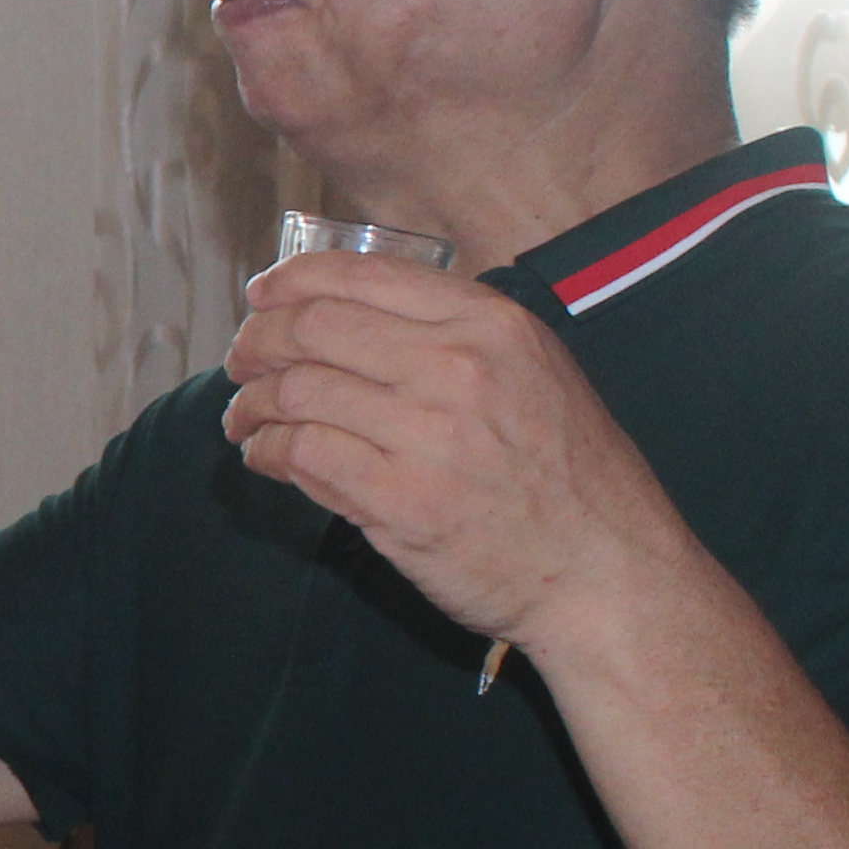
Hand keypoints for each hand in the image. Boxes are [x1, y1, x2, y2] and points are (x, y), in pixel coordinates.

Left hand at [221, 253, 690, 655]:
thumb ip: (454, 334)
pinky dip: (265, 450)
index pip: (359, 276)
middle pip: (313, 328)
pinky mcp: (399, 502)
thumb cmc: (570, 475)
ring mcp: (427, 435)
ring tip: (244, 418)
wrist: (607, 572)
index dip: (290, 283)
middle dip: (257, 342)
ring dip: (252, 403)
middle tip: (241, 363)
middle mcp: (456, 367)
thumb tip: (351, 314)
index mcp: (489, 323)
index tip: (262, 299)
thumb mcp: (534, 370)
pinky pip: (301, 455)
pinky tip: (263, 456)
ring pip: (297, 392)